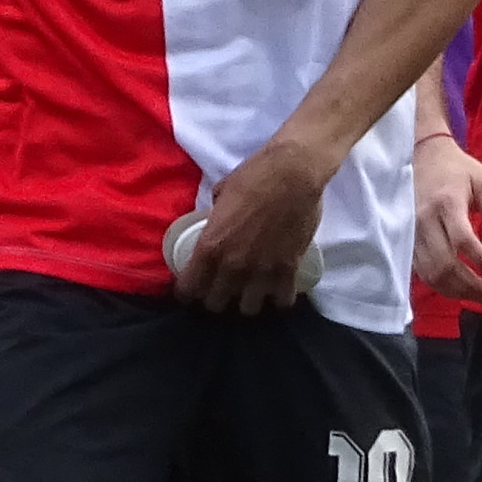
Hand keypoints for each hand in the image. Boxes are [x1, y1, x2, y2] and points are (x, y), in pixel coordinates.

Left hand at [177, 136, 332, 313]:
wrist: (294, 172)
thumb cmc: (254, 175)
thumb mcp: (221, 194)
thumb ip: (216, 216)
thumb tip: (216, 219)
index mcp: (211, 246)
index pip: (189, 288)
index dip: (188, 291)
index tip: (192, 289)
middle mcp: (233, 265)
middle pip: (217, 303)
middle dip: (216, 298)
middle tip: (221, 288)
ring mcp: (262, 271)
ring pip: (249, 308)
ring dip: (248, 300)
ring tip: (251, 291)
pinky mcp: (289, 269)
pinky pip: (282, 300)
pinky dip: (279, 298)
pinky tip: (277, 290)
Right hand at [415, 135, 481, 297]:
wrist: (422, 155)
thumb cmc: (457, 169)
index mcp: (446, 203)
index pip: (463, 241)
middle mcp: (424, 221)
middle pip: (445, 264)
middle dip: (471, 285)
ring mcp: (412, 233)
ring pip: (431, 273)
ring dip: (457, 291)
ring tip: (480, 295)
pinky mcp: (408, 241)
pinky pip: (422, 271)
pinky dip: (442, 285)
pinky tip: (460, 287)